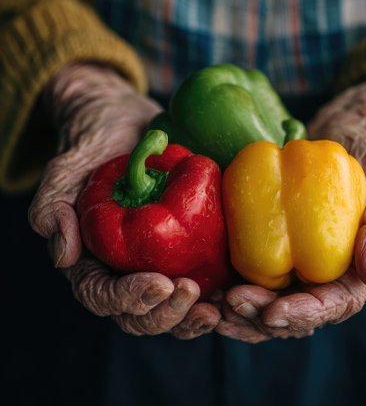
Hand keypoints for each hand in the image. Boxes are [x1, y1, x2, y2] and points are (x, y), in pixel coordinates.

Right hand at [28, 63, 219, 337]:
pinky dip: (214, 297)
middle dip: (166, 313)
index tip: (160, 282)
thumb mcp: (70, 166)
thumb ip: (54, 204)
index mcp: (93, 259)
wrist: (134, 127)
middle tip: (192, 294)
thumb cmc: (99, 143)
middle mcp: (125, 268)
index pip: (103, 295)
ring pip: (172, 307)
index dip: (130, 299)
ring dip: (192, 317)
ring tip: (217, 309)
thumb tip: (64, 255)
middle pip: (141, 313)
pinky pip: (200, 282)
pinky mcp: (187, 250)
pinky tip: (232, 293)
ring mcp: (158, 261)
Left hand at [216, 69, 365, 342]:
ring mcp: (292, 262)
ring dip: (239, 310)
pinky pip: (248, 271)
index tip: (273, 313)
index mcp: (350, 275)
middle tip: (232, 302)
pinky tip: (209, 285)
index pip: (328, 306)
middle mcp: (319, 276)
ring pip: (264, 300)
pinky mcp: (269, 244)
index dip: (301, 315)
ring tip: (212, 304)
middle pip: (290, 311)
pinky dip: (229, 283)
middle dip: (259, 316)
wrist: (346, 139)